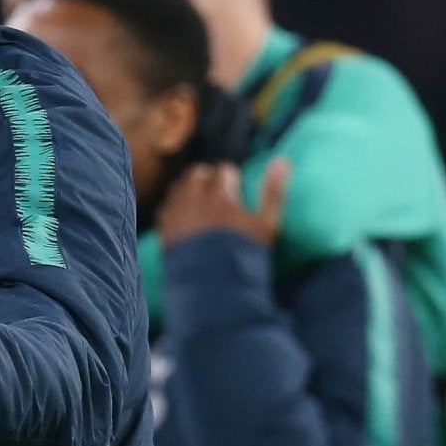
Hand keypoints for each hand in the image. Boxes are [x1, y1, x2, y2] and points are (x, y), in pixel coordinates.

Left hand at [156, 158, 289, 249]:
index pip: (224, 170)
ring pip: (178, 187)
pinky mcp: (164, 229)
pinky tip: (184, 218)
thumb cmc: (245, 253)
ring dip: (189, 190)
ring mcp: (176, 213)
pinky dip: (174, 207)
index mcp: (221, 195)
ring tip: (200, 204)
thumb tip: (282, 159)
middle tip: (216, 193)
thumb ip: (273, 190)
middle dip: (207, 179)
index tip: (235, 189)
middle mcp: (194, 199)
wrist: (213, 285)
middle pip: (197, 174)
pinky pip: (165, 207)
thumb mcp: (267, 223)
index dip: (231, 179)